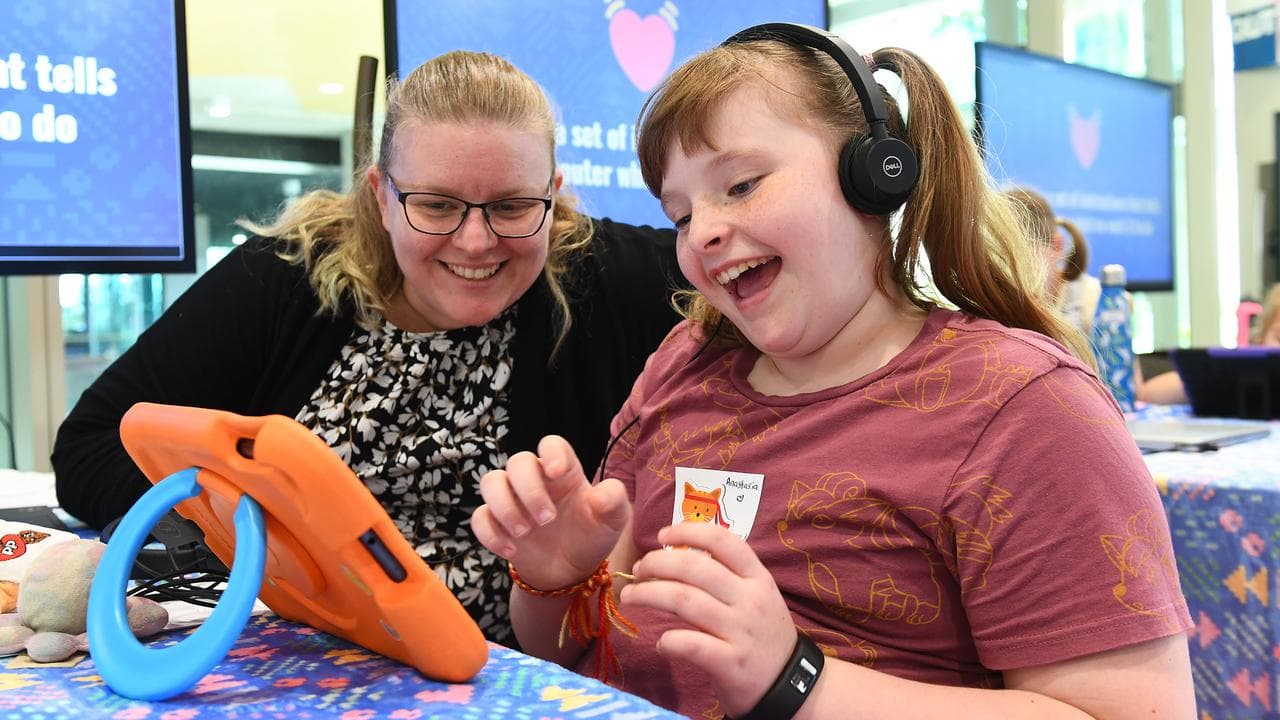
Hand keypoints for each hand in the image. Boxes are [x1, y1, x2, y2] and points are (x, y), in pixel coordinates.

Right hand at [472, 435, 629, 590]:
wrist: (571, 571)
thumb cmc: (592, 536)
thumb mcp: (612, 522)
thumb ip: (613, 503)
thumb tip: (601, 495)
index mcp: (563, 471)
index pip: (551, 444)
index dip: (551, 452)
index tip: (557, 473)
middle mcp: (534, 480)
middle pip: (518, 461)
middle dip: (529, 489)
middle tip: (547, 519)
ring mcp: (512, 500)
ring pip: (491, 482)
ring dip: (504, 506)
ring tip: (524, 532)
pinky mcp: (496, 523)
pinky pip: (480, 517)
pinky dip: (490, 533)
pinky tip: (511, 550)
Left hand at [619, 522, 796, 715]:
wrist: (790, 686)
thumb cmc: (762, 635)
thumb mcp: (757, 596)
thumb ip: (728, 575)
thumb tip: (679, 553)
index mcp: (758, 578)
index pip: (724, 541)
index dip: (688, 532)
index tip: (662, 535)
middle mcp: (750, 600)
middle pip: (694, 568)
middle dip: (656, 563)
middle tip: (638, 570)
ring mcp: (741, 632)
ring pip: (684, 601)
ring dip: (649, 595)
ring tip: (630, 597)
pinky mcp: (730, 664)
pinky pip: (690, 644)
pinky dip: (668, 640)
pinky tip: (660, 642)